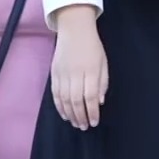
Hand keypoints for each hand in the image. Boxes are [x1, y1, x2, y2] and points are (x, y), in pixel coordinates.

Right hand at [49, 13, 108, 129]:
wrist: (74, 31)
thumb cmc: (93, 47)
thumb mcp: (104, 63)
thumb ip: (102, 82)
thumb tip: (99, 102)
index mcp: (91, 70)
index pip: (90, 95)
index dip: (92, 111)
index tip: (94, 122)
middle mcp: (76, 73)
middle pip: (76, 99)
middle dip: (80, 116)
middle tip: (84, 127)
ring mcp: (62, 73)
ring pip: (64, 99)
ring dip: (69, 114)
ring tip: (75, 123)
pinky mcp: (54, 73)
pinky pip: (55, 93)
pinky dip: (59, 106)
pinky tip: (64, 114)